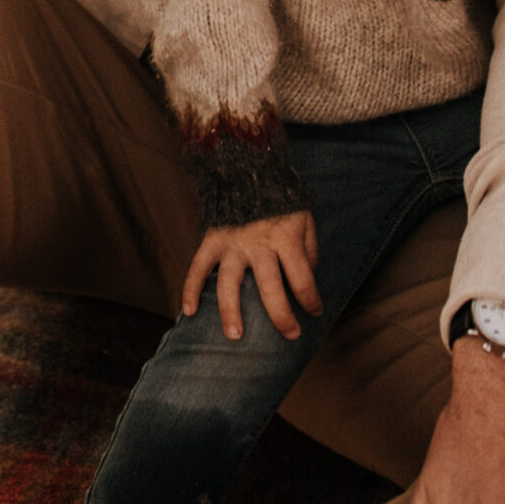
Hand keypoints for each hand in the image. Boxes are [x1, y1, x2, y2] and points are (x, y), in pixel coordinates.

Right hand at [183, 208, 321, 340]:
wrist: (246, 167)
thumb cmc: (280, 199)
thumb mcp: (303, 217)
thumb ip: (309, 248)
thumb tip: (310, 276)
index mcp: (284, 238)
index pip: (302, 278)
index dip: (312, 300)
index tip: (315, 311)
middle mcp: (258, 244)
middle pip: (269, 287)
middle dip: (281, 316)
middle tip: (290, 334)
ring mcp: (232, 243)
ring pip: (229, 283)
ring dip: (231, 311)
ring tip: (235, 336)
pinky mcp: (212, 239)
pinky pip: (198, 266)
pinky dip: (191, 288)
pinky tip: (189, 312)